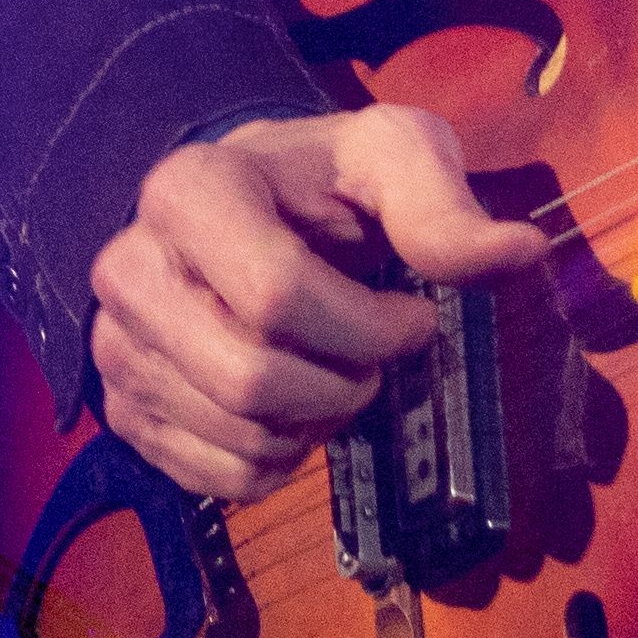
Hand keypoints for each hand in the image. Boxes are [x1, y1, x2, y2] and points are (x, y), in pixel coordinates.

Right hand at [85, 105, 551, 499]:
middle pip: (250, 379)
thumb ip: (444, 206)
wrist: (241, 209)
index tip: (415, 318)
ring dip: (315, 425)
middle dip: (342, 385)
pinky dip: (279, 463)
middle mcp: (128, 269)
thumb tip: (521, 253)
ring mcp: (117, 344)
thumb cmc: (321, 183)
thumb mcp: (391, 158)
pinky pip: (218, 479)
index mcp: (188, 191)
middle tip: (372, 359)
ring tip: (333, 374)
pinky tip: (294, 409)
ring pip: (238, 435)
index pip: (276, 297)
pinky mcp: (123, 406)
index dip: (368, 329)